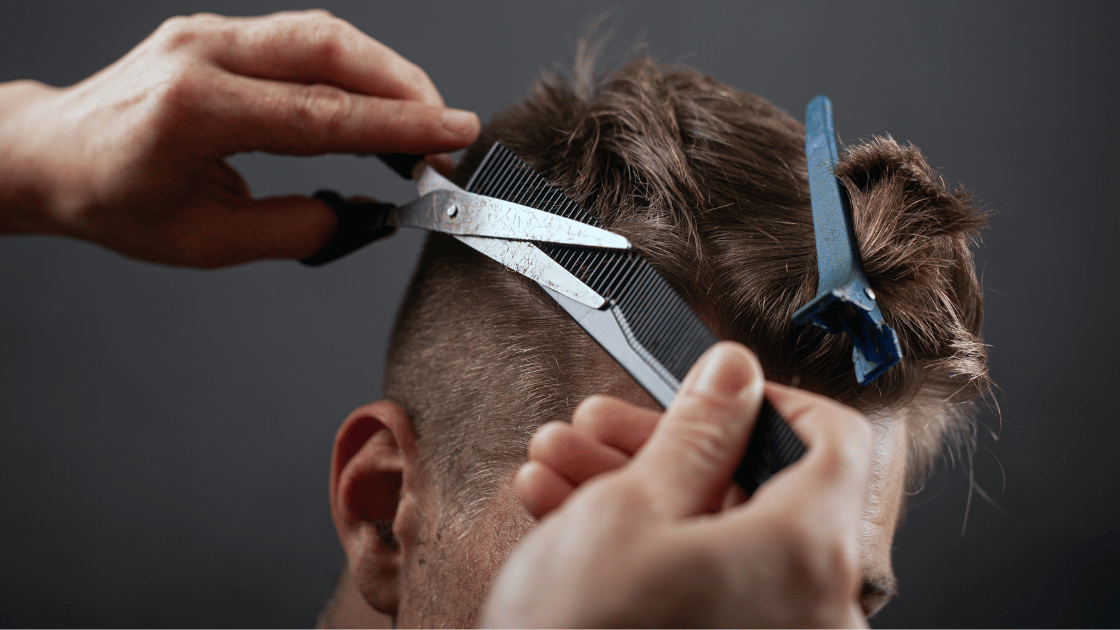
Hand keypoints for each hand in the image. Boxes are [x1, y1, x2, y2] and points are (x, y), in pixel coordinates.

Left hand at [0, 10, 478, 266]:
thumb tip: (359, 213)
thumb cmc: (113, 199)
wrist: (53, 154)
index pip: (323, 114)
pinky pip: (302, 40)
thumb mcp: (203, 241)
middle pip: (332, 49)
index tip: (451, 138)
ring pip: (323, 34)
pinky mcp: (220, 34)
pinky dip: (352, 69)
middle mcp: (204, 54)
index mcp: (196, 110)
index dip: (399, 127)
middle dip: (405, 88)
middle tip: (449, 132)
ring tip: (422, 120)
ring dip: (385, 73)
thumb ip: (291, 228)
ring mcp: (211, 34)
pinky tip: (374, 101)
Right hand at [482, 342, 872, 627]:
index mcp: (805, 555)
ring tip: (561, 470)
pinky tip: (569, 517)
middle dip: (665, 446)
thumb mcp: (629, 510)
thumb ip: (698, 430)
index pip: (835, 441)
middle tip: (600, 428)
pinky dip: (647, 552)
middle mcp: (812, 610)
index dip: (767, 402)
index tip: (713, 394)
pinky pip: (704, 589)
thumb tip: (736, 374)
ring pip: (716, 539)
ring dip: (636, 492)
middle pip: (758, 490)